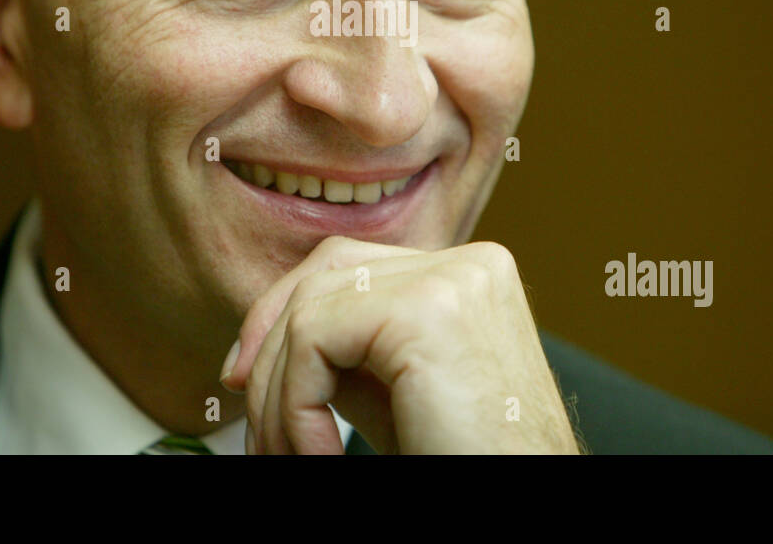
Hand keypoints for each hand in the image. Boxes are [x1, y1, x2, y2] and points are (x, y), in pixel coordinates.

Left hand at [220, 234, 582, 453]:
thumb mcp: (396, 395)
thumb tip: (264, 341)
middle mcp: (470, 262)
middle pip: (328, 269)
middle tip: (244, 408)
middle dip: (268, 340)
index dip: (286, 313)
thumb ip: (350, 352)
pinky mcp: (425, 310)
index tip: (250, 379)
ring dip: (278, 393)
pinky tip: (321, 456)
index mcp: (471, 274)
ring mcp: (452, 278)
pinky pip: (313, 341)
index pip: (351, 263)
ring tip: (291, 455)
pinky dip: (294, 406)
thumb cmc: (466, 464)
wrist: (528, 509)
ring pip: (310, 309)